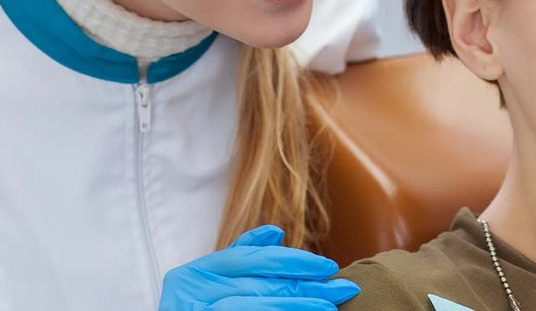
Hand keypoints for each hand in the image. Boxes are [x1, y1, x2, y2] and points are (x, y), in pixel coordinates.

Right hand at [158, 225, 360, 310]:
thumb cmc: (200, 309)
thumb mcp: (213, 282)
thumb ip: (241, 258)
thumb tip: (276, 232)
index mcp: (195, 272)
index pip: (255, 258)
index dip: (295, 261)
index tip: (329, 266)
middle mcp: (192, 291)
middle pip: (263, 284)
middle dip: (308, 286)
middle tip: (344, 288)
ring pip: (260, 305)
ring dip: (300, 305)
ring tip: (330, 306)